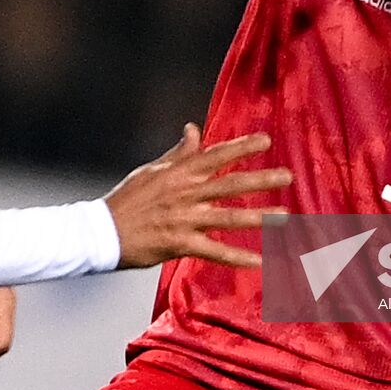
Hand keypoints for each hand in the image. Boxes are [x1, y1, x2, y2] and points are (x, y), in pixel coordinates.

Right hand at [104, 124, 291, 268]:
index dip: (242, 146)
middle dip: (261, 180)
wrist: (101, 231)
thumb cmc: (128, 199)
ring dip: (259, 218)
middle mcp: (186, 193)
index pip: (216, 155)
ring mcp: (184, 219)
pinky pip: (215, 252)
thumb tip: (193, 128)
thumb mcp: (152, 170)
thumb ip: (179, 152)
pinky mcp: (179, 244)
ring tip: (285, 218)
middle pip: (230, 184)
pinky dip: (238, 257)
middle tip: (288, 176)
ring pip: (229, 217)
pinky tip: (260, 261)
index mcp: (179, 173)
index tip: (267, 139)